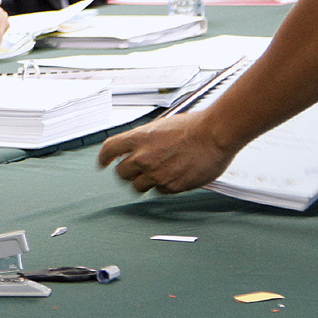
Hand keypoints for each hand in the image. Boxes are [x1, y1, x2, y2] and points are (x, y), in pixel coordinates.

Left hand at [97, 113, 239, 194]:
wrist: (214, 135)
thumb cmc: (193, 127)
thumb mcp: (161, 126)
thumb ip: (146, 139)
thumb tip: (138, 148)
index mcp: (139, 138)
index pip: (109, 149)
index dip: (104, 158)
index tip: (103, 162)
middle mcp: (143, 157)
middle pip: (121, 173)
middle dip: (127, 172)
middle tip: (135, 171)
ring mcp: (156, 173)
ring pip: (138, 186)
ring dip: (144, 182)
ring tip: (156, 175)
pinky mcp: (171, 186)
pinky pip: (159, 191)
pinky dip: (163, 186)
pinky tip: (172, 176)